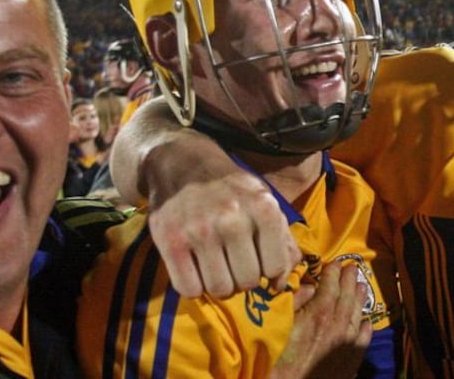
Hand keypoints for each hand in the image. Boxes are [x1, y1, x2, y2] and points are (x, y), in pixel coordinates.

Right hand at [145, 145, 300, 297]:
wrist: (183, 162)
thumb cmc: (231, 189)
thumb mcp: (264, 202)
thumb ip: (283, 240)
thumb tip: (280, 284)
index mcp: (263, 208)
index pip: (276, 267)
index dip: (268, 270)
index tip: (258, 261)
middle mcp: (233, 219)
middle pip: (247, 281)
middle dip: (243, 278)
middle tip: (233, 263)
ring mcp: (200, 230)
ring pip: (220, 289)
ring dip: (219, 284)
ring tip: (216, 266)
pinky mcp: (171, 240)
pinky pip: (189, 289)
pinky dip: (194, 287)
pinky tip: (196, 269)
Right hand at [271, 262, 372, 377]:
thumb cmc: (277, 361)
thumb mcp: (280, 325)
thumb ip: (294, 303)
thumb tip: (308, 288)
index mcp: (319, 313)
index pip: (330, 284)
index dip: (332, 271)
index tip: (333, 263)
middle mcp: (338, 325)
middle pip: (347, 295)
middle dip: (349, 279)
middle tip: (352, 267)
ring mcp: (347, 343)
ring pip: (357, 314)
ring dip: (360, 298)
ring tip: (362, 286)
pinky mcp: (351, 360)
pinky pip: (363, 338)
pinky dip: (365, 326)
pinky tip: (365, 321)